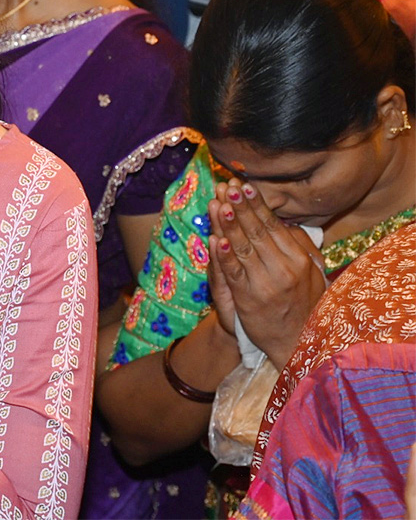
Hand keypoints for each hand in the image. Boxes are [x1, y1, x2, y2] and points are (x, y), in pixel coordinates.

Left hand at [207, 178, 325, 367]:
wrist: (297, 342)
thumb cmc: (302, 304)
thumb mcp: (311, 273)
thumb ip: (299, 246)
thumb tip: (286, 221)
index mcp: (299, 258)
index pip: (273, 225)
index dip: (257, 204)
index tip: (244, 185)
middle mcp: (284, 268)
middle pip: (257, 232)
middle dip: (240, 208)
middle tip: (227, 186)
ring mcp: (266, 284)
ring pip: (244, 249)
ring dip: (230, 225)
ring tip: (219, 204)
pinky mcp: (249, 299)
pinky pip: (234, 273)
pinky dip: (225, 256)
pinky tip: (217, 240)